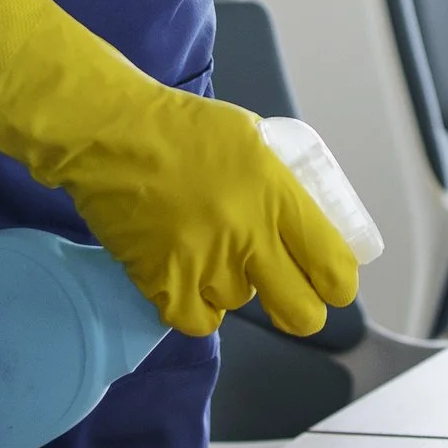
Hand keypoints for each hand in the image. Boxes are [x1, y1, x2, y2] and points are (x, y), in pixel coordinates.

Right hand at [0, 0, 356, 336]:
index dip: (336, 284)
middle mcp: (248, 237)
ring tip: (210, 251)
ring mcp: (205, 265)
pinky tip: (188, 278)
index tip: (330, 285)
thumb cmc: (182, 127)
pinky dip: (195, 306)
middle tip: (288, 297)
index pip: (332, 266)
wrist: (112, 134)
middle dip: (300, 310)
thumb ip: (280, 185)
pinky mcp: (164, 285)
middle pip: (299, 311)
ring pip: (239, 306)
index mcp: (278, 196)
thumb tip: (303, 222)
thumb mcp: (253, 141)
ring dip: (231, 287)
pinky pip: (196, 320)